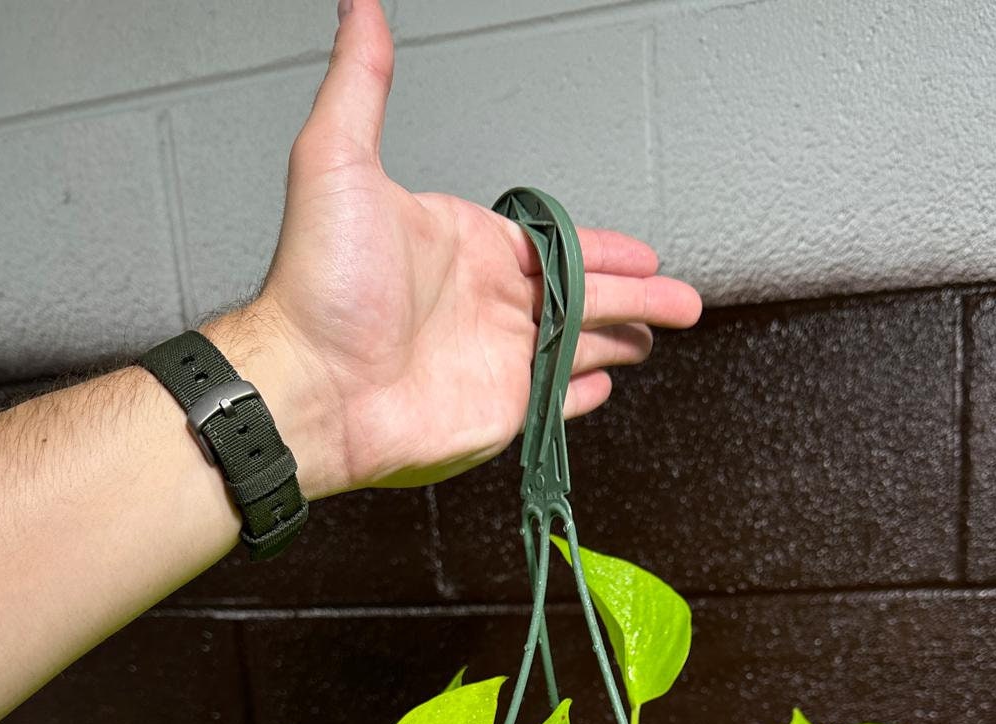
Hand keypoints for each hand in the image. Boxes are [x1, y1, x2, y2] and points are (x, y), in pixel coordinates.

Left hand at [210, 0, 701, 498]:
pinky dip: (582, 393)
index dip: (604, 247)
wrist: (314, 386)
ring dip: (625, 335)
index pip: (554, 243)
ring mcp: (498, 359)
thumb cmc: (318, 285)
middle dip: (638, 293)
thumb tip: (360, 6)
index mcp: (468, 246)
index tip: (642, 252)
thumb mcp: (338, 160)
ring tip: (664, 331)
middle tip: (681, 297)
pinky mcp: (504, 409)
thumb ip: (362, 83)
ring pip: (582, 342)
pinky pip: (556, 401)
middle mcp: (488, 303)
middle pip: (584, 293)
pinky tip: (607, 383)